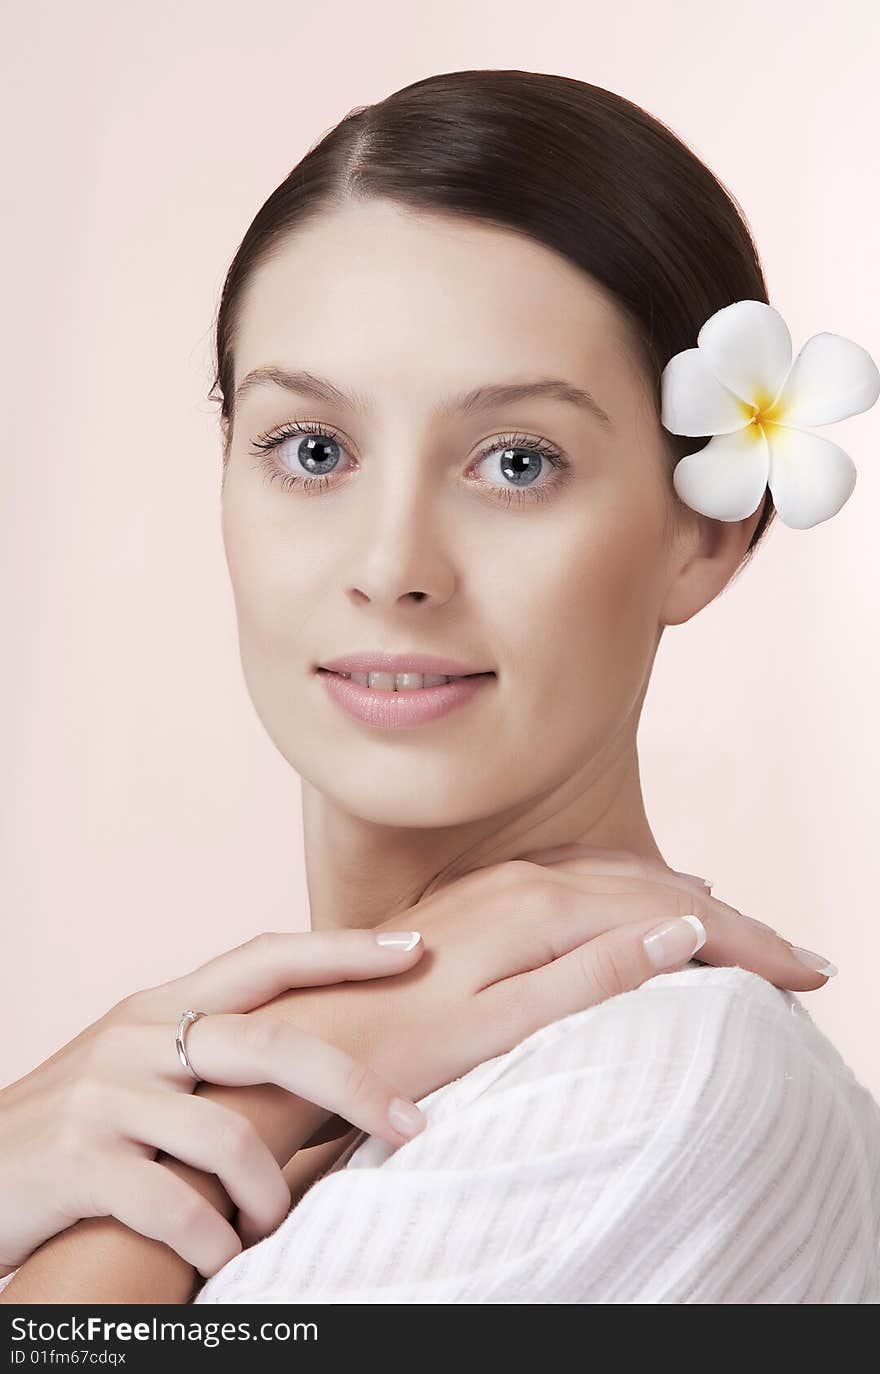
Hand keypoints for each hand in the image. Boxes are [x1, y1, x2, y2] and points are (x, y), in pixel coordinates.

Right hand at [0, 928, 425, 1279]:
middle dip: (352, 1083)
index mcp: (161, 1006)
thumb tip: (318, 1056)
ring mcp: (105, 1097)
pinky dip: (215, 1241)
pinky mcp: (77, 1162)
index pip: (264, 957)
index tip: (412, 951)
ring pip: (229, 1137)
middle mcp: (137, 1036)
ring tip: (273, 1223)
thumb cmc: (77, 1128)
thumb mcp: (140, 1067)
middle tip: (412, 1122)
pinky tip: (223, 1257)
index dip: (340, 951)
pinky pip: (175, 1206)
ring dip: (270, 1192)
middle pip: (269, 1042)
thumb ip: (211, 1052)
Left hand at [280, 845, 833, 1110]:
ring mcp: (505, 881)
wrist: (307, 1033)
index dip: (748, 944)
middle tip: (800, 961)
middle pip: (658, 891)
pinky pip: (586, 876)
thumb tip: (683, 932)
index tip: (809, 973)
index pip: (672, 917)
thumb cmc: (400, 1045)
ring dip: (690, 904)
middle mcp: (528, 879)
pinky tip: (646, 900)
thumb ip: (592, 974)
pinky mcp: (486, 895)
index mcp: (543, 908)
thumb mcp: (501, 1024)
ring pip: (624, 879)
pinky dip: (636, 889)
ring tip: (743, 931)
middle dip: (737, 925)